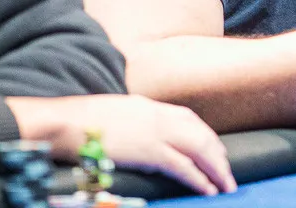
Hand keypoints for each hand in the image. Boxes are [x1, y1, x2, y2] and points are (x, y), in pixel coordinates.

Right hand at [7, 95, 235, 194]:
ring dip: (215, 169)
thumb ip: (137, 120)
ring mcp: (157, 133)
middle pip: (200, 135)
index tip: (216, 149)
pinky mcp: (149, 152)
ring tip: (225, 185)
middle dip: (217, 155)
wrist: (68, 122)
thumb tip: (143, 135)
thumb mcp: (119, 112)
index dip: (206, 136)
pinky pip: (182, 167)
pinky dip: (199, 178)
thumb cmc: (85, 120)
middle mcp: (160, 117)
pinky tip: (208, 189)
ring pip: (198, 150)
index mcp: (152, 106)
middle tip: (227, 172)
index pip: (190, 119)